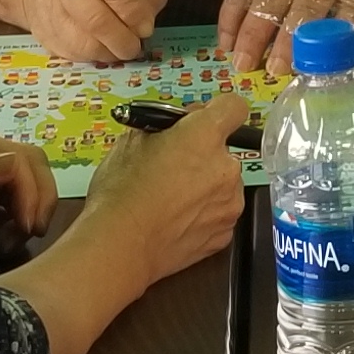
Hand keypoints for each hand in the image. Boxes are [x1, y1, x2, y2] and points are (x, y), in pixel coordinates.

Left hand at [0, 119, 59, 254]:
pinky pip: (14, 219)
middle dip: (37, 201)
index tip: (26, 223)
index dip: (30, 187)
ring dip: (26, 221)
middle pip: (31, 169)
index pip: (17, 155)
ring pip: (28, 195)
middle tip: (29, 233)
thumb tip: (14, 164)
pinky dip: (14, 235)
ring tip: (6, 245)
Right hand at [26, 0, 169, 64]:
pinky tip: (105, 46)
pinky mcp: (46, 36)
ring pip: (86, 44)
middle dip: (124, 38)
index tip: (146, 23)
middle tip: (137, 43)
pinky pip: (78, 55)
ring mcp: (49, 10)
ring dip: (112, 51)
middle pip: (96, 19)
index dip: (133, 7)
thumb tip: (146, 24)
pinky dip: (98, 56)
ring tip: (123, 46)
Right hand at [59, 90, 252, 278]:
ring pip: (224, 185)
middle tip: (171, 168)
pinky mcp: (225, 235)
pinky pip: (218, 214)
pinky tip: (176, 221)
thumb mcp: (130, 141)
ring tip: (170, 200)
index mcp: (205, 136)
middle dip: (203, 156)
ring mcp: (230, 204)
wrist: (120, 246)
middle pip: (224, 152)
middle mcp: (227, 168)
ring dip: (206, 187)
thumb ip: (163, 128)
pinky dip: (203, 215)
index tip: (201, 122)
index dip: (217, 111)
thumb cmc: (120, 191)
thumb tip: (176, 128)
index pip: (233, 107)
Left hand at [219, 0, 353, 75]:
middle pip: (273, 1)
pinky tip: (324, 57)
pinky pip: (350, 14)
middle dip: (256, 37)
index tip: (226, 46)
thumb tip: (240, 14)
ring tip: (280, 69)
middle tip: (245, 66)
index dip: (232, 17)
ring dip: (291, 44)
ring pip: (309, 11)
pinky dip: (336, 37)